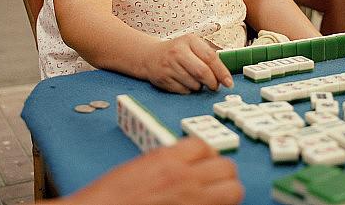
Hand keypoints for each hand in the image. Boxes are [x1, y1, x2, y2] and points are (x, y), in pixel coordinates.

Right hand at [54, 136, 243, 204]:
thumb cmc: (111, 197)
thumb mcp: (139, 168)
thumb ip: (166, 163)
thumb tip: (185, 165)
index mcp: (167, 160)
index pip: (203, 146)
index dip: (205, 155)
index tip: (201, 164)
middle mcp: (183, 178)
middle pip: (226, 166)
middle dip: (222, 174)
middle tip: (212, 182)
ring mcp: (192, 200)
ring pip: (234, 190)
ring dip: (226, 193)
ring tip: (214, 198)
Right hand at [140, 34, 233, 93]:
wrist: (150, 56)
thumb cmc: (176, 51)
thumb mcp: (191, 46)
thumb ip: (207, 56)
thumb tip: (223, 76)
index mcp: (189, 40)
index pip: (210, 57)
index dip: (222, 72)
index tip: (229, 82)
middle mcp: (178, 52)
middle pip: (202, 72)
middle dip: (212, 83)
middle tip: (215, 86)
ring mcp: (169, 65)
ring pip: (194, 84)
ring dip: (199, 86)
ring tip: (195, 80)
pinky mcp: (163, 78)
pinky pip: (183, 90)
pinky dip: (188, 90)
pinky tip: (184, 82)